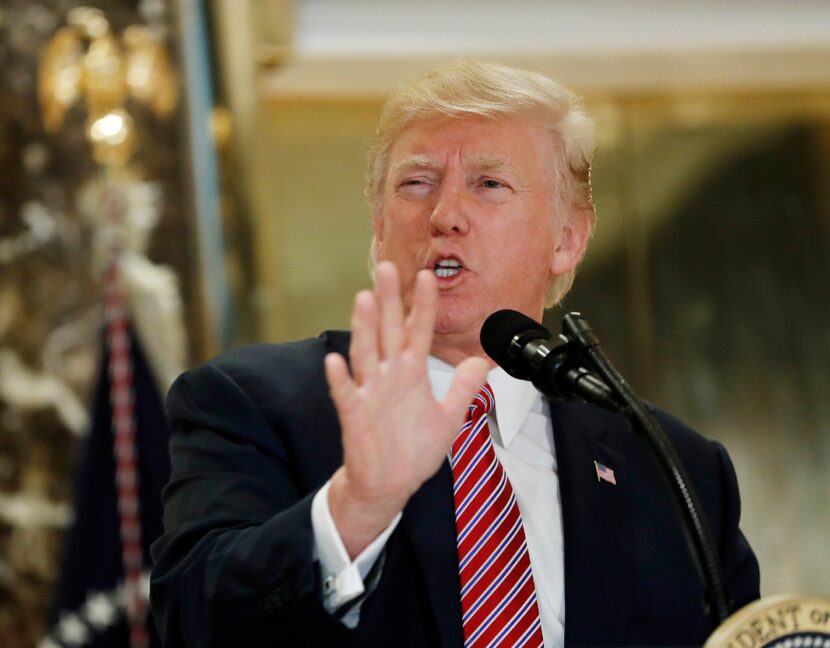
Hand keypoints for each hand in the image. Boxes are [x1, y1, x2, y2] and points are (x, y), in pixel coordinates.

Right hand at [324, 261, 488, 557]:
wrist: (389, 484)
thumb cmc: (413, 449)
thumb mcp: (448, 418)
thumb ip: (463, 388)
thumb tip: (483, 362)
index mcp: (411, 373)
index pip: (418, 331)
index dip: (423, 305)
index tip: (429, 276)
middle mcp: (389, 376)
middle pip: (388, 331)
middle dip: (388, 301)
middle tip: (387, 268)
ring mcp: (370, 394)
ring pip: (366, 354)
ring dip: (363, 328)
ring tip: (363, 300)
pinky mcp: (354, 416)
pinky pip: (346, 394)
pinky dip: (340, 379)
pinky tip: (335, 361)